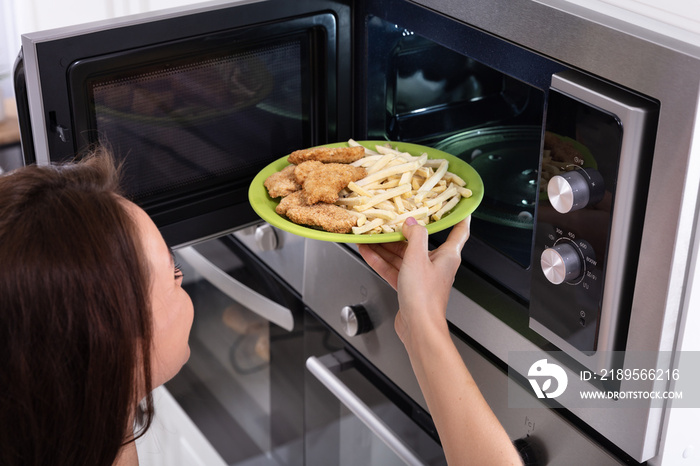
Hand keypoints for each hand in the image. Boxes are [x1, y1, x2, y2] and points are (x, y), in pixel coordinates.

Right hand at [357, 216, 470, 345]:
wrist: (418, 328)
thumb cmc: (424, 297)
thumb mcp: (418, 258)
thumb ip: (415, 235)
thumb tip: (411, 222)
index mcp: (447, 256)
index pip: (458, 231)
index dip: (459, 216)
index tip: (456, 203)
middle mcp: (436, 265)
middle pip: (420, 241)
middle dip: (404, 230)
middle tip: (392, 217)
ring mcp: (421, 276)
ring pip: (403, 255)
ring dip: (386, 245)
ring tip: (370, 233)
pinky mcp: (408, 287)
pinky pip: (393, 269)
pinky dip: (381, 260)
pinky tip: (367, 252)